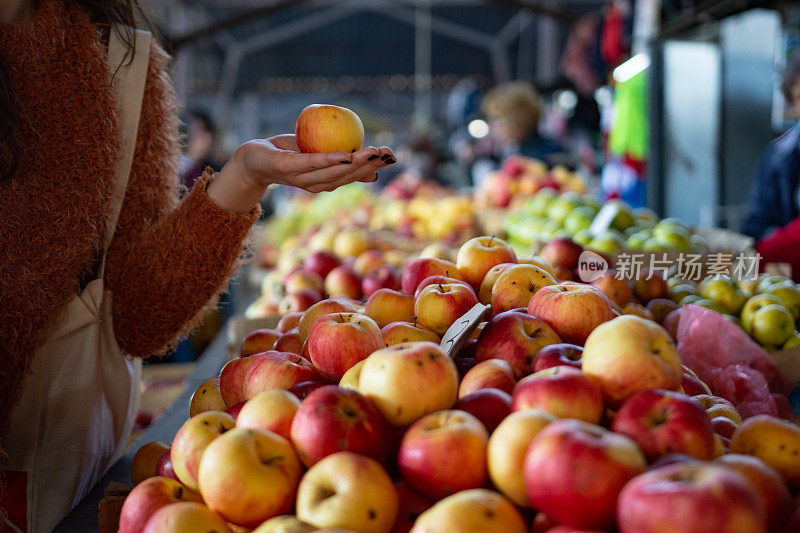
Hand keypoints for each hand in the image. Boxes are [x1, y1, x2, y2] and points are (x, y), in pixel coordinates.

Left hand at [207, 134, 395, 212]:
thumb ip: (341, 158)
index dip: (375, 168)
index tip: (393, 158)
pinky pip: (312, 164)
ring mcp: (302, 179)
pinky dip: (330, 159)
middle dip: (370, 166)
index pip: (354, 176)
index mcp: (325, 181)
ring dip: (356, 164)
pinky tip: (346, 154)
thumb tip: (371, 163)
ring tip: (374, 152)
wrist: (252, 158)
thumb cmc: (286, 153)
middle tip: (389, 154)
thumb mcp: (316, 154)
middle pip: (347, 177)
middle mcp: (316, 185)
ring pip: (334, 173)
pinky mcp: (288, 168)